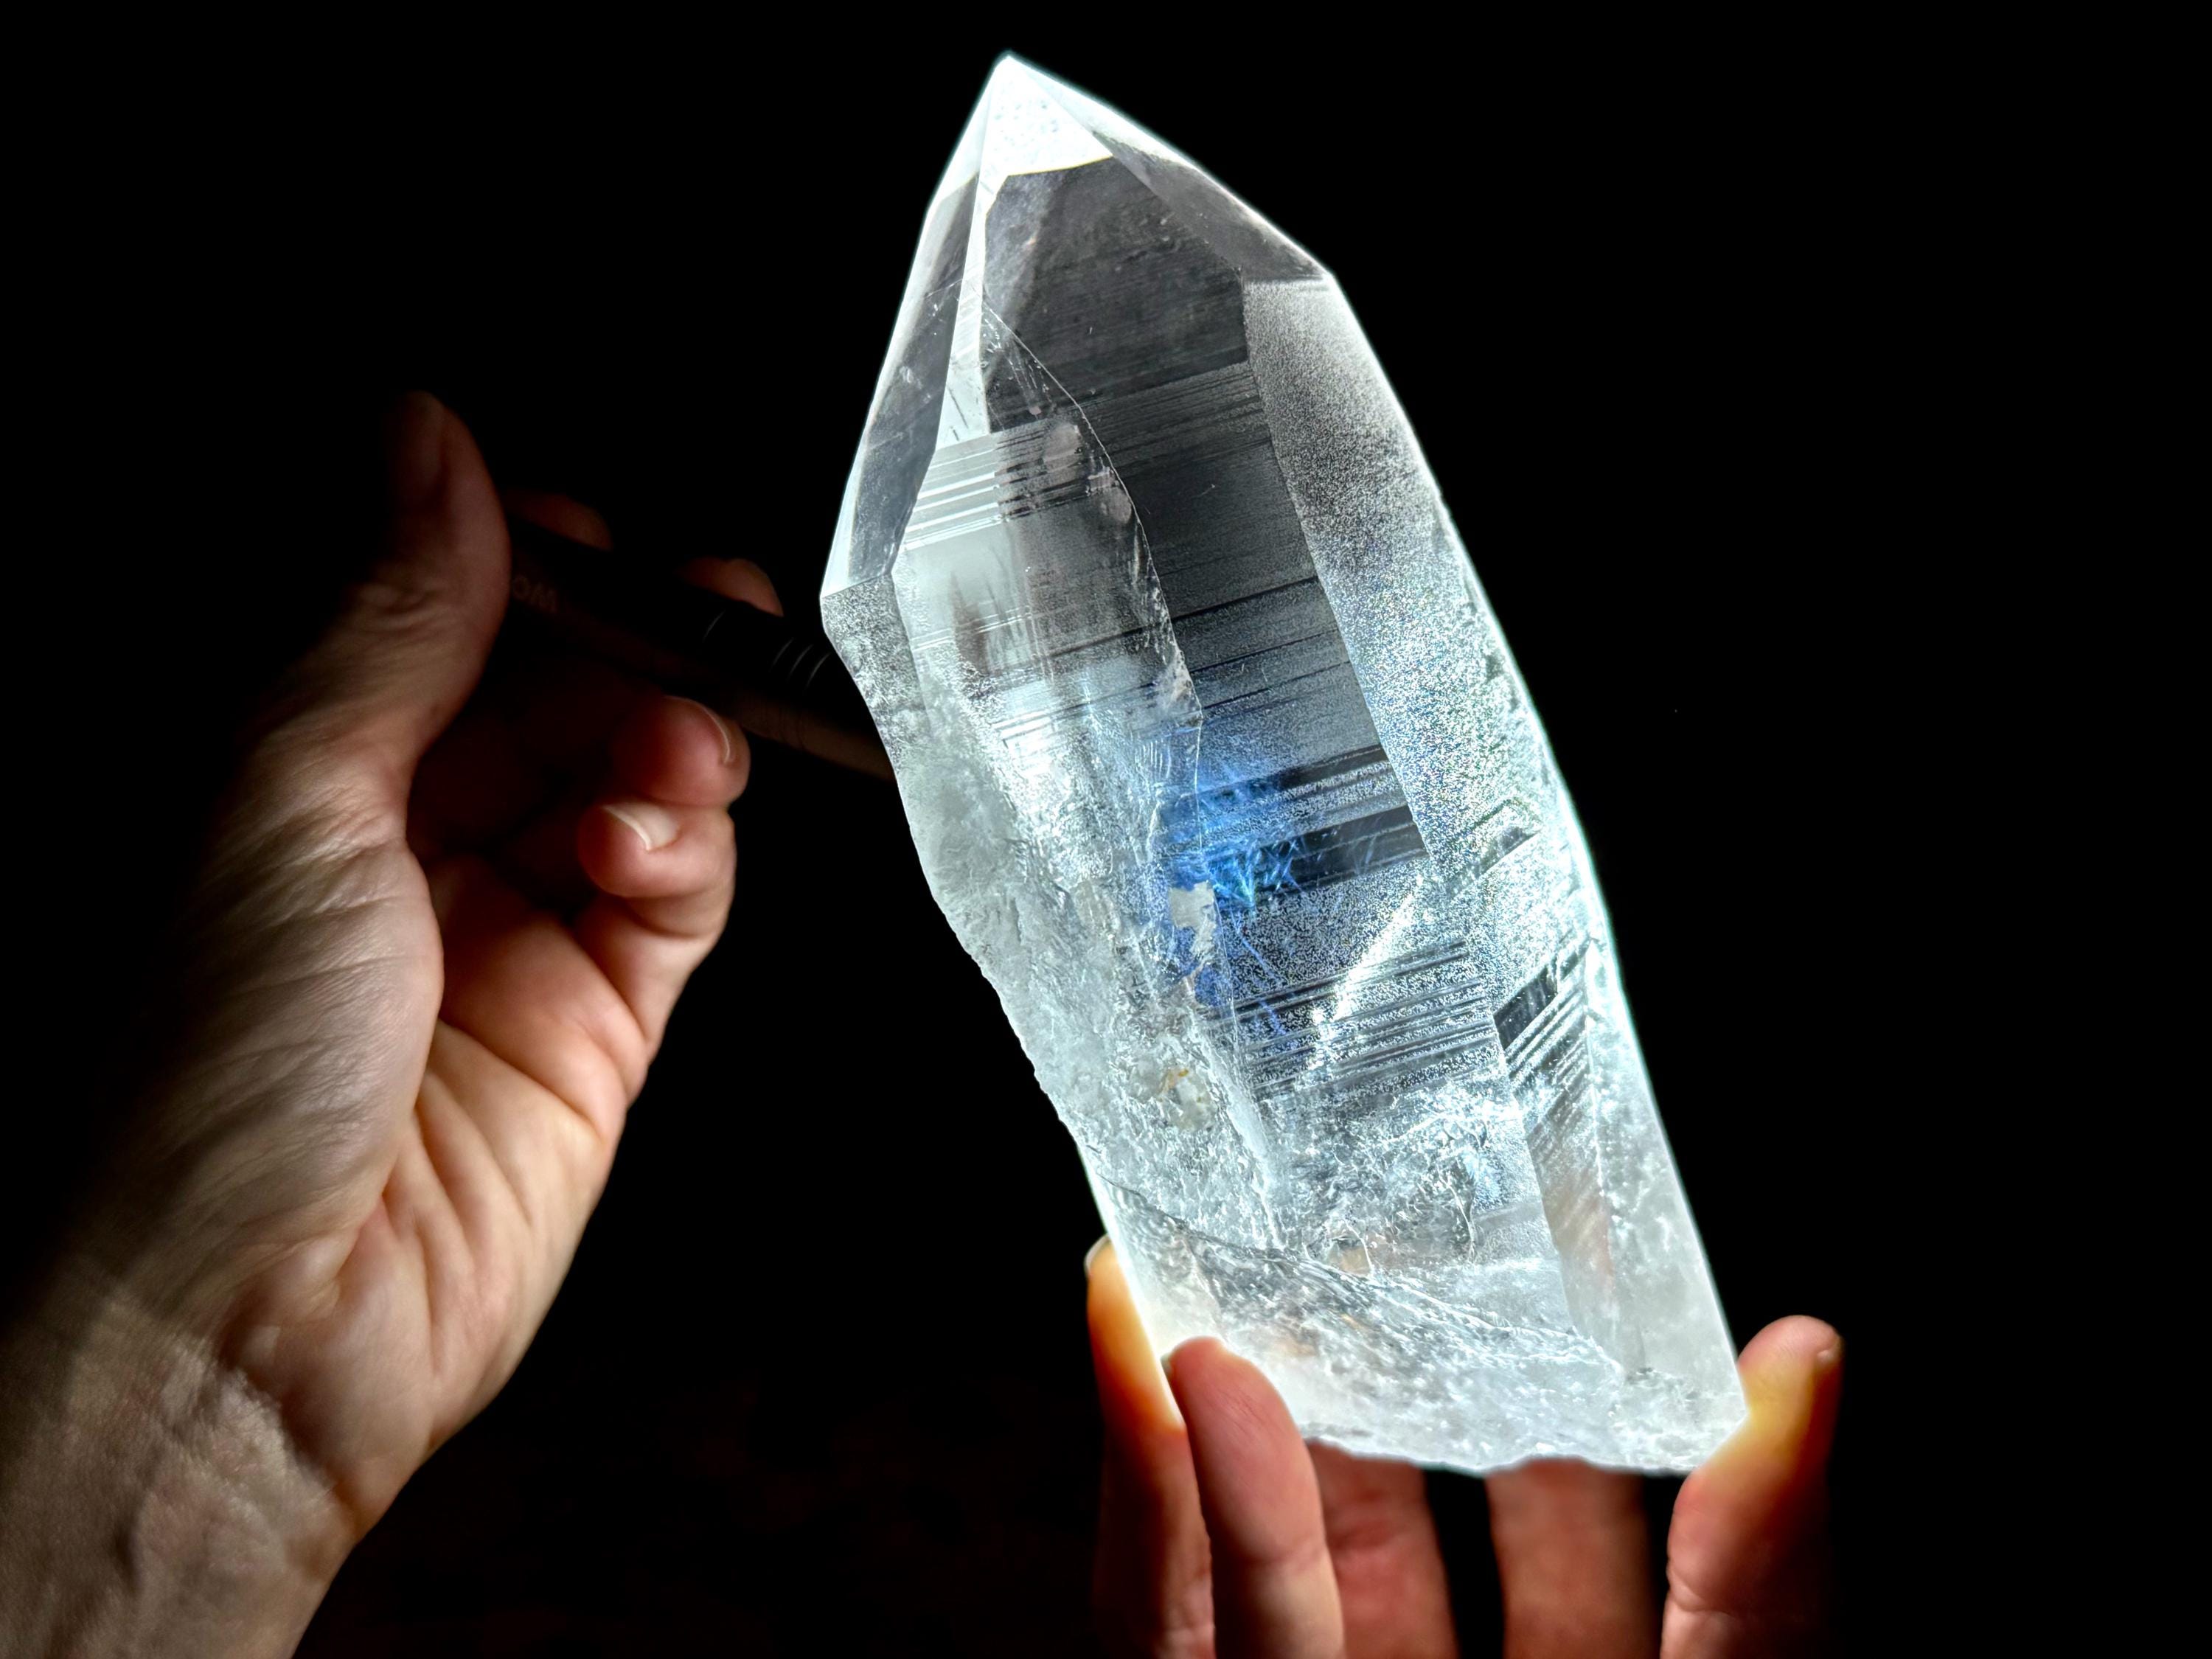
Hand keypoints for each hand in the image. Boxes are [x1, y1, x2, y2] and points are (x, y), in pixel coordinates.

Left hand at [0, 395, 773, 1655]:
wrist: (243, 1331)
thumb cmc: (195, 1073)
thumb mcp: (277, 797)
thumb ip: (386, 622)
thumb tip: (426, 442)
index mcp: (281, 772)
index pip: (425, 621)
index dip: (507, 564)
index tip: (570, 526)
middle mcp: (389, 846)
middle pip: (543, 692)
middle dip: (620, 643)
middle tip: (684, 606)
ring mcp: (498, 935)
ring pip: (625, 783)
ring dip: (664, 742)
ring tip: (667, 752)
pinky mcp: (592, 1024)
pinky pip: (671, 894)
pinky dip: (680, 847)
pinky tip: (647, 845)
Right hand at [1086, 1243, 1841, 1657]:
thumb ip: (1757, 1572)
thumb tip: (1803, 1359)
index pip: (1559, 1523)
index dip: (1531, 1375)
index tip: (1518, 1237)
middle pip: (1379, 1524)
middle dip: (1337, 1367)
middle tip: (1316, 1218)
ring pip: (1241, 1562)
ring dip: (1199, 1404)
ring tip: (1189, 1255)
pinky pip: (1181, 1631)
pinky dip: (1156, 1500)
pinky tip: (1156, 1369)